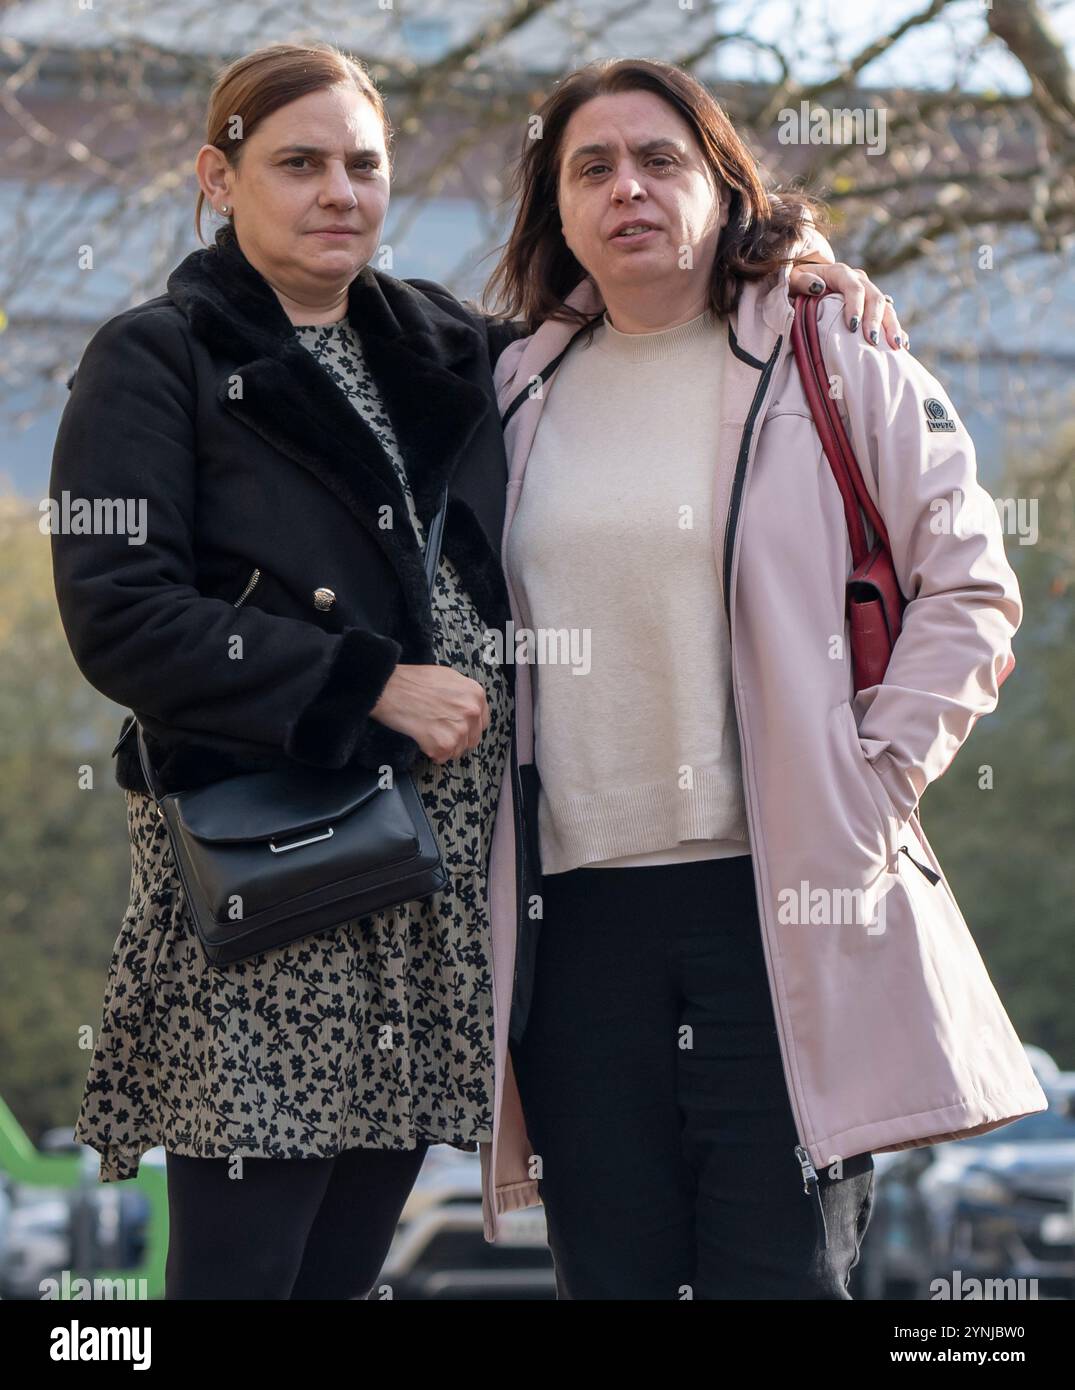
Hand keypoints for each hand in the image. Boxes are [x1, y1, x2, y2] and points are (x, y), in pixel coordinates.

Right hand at [371, 663, 489, 763]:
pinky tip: (422, 738)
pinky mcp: (444, 744)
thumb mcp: (447, 677)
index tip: (459, 728)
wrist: (389, 689)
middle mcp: (472, 711)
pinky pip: (442, 758)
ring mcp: (459, 729)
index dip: (470, 726)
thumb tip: (469, 707)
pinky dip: (432, 753)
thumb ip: (464, 693)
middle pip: (472, 739)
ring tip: (427, 732)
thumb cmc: (413, 681)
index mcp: (475, 694)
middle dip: (457, 739)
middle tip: (440, 732)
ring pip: (458, 751)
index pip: (483, 721)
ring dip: (444, 747)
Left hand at [788, 261, 907, 352]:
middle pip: (875, 298)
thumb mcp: (792, 279)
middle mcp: (858, 280)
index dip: (856, 306)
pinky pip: (888, 317)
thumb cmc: (796, 284)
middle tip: (873, 342)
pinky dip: (895, 330)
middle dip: (876, 320)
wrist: (805, 283)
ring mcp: (868, 292)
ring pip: (886, 307)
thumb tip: (818, 286)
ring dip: (892, 326)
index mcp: (840, 273)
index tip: (852, 327)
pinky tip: (902, 346)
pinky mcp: (871, 306)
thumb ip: (802, 281)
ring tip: (896, 346)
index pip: (854, 287)